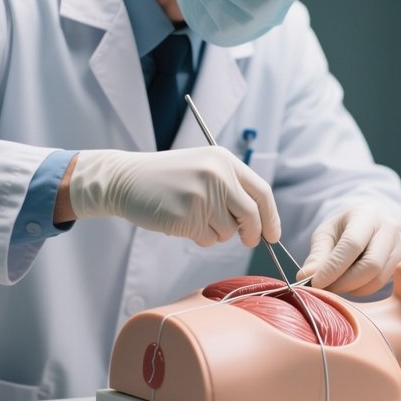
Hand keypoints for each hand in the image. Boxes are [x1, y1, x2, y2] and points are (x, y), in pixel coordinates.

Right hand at [68, 147, 280, 246]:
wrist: (126, 179)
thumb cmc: (167, 177)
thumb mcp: (204, 167)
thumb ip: (231, 186)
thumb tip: (261, 221)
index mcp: (224, 160)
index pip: (262, 192)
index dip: (271, 217)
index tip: (273, 234)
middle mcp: (217, 175)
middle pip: (251, 216)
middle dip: (252, 233)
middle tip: (247, 240)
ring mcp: (202, 196)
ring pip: (228, 232)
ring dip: (216, 233)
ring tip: (194, 217)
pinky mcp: (187, 216)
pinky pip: (207, 239)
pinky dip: (199, 237)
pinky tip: (182, 221)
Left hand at [297, 204, 400, 295]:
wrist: (366, 226)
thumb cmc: (342, 229)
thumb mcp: (325, 235)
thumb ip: (316, 256)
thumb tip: (305, 277)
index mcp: (367, 214)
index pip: (352, 245)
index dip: (333, 267)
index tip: (316, 283)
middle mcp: (389, 227)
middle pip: (371, 265)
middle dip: (344, 282)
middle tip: (325, 288)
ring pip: (378, 278)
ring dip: (352, 289)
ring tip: (335, 284)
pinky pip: (382, 284)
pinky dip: (362, 289)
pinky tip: (349, 283)